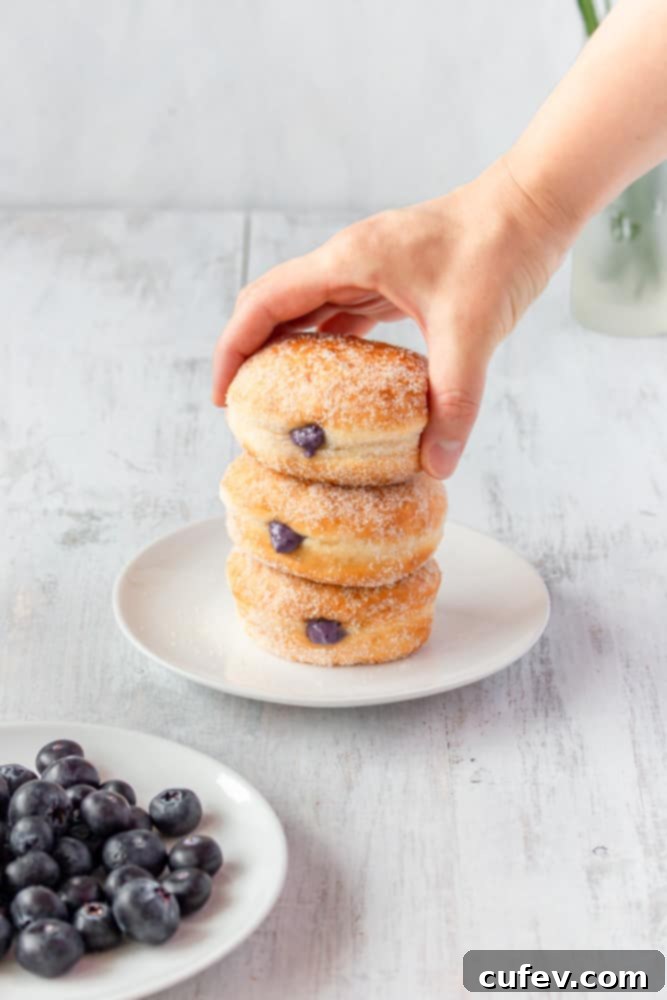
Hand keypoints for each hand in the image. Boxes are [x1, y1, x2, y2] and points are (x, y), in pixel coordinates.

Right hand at [212, 158, 573, 477]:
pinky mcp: (390, 281)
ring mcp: (368, 269)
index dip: (233, 349)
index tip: (223, 397)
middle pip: (273, 307)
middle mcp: (348, 261)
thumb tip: (437, 464)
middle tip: (245, 408)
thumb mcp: (473, 331)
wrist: (533, 206)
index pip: (264, 303)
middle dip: (250, 354)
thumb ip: (455, 400)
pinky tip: (334, 385)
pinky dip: (328, 348)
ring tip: (279, 403)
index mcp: (348, 261)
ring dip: (286, 352)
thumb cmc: (499, 248)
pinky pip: (342, 316)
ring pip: (305, 312)